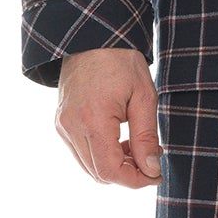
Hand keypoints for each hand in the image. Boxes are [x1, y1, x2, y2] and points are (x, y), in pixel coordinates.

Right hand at [55, 47, 163, 187]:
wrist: (93, 37)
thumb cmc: (121, 61)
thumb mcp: (144, 97)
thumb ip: (146, 136)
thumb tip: (151, 169)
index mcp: (93, 120)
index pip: (111, 171)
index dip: (136, 181)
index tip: (156, 174)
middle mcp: (71, 126)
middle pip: (99, 174)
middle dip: (128, 175)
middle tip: (150, 159)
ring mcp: (63, 125)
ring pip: (88, 167)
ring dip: (114, 166)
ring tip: (136, 147)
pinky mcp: (61, 123)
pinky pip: (80, 153)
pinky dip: (101, 156)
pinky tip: (119, 140)